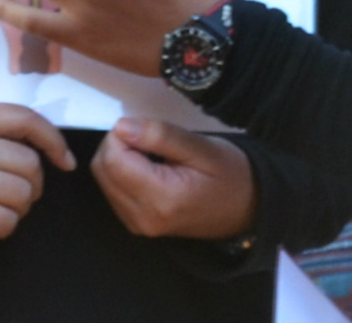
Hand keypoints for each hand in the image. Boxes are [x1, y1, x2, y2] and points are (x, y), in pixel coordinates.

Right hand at [0, 104, 73, 262]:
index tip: (63, 160)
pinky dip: (3, 227)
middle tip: (15, 195)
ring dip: (18, 208)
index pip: (25, 118)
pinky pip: (6, 221)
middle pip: (29, 162)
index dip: (53, 140)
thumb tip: (42, 144)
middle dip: (32, 185)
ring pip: (22, 193)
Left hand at [94, 117, 256, 239]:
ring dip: (119, 158)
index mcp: (161, 198)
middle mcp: (142, 217)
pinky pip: (113, 191)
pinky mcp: (135, 224)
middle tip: (149, 137)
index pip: (114, 159)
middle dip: (117, 145)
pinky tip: (148, 168)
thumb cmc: (231, 175)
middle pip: (103, 169)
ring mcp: (137, 224)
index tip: (146, 128)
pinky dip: (123, 173)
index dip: (121, 134)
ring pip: (103, 179)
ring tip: (153, 153)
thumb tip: (121, 127)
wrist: (248, 209)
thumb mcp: (204, 147)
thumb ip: (161, 136)